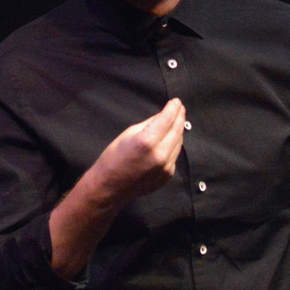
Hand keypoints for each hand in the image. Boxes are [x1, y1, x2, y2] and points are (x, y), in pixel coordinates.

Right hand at [48, 99, 186, 278]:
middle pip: (177, 130)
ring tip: (175, 121)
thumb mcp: (128, 134)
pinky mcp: (168, 175)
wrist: (110, 187)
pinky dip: (173, 145)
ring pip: (179, 143)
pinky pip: (174, 155)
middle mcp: (161, 154)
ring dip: (178, 131)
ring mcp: (166, 167)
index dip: (174, 108)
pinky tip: (169, 140)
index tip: (177, 101)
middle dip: (179, 117)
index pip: (168, 119)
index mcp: (148, 141)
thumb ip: (149, 124)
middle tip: (180, 108)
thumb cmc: (114, 157)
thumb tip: (164, 116)